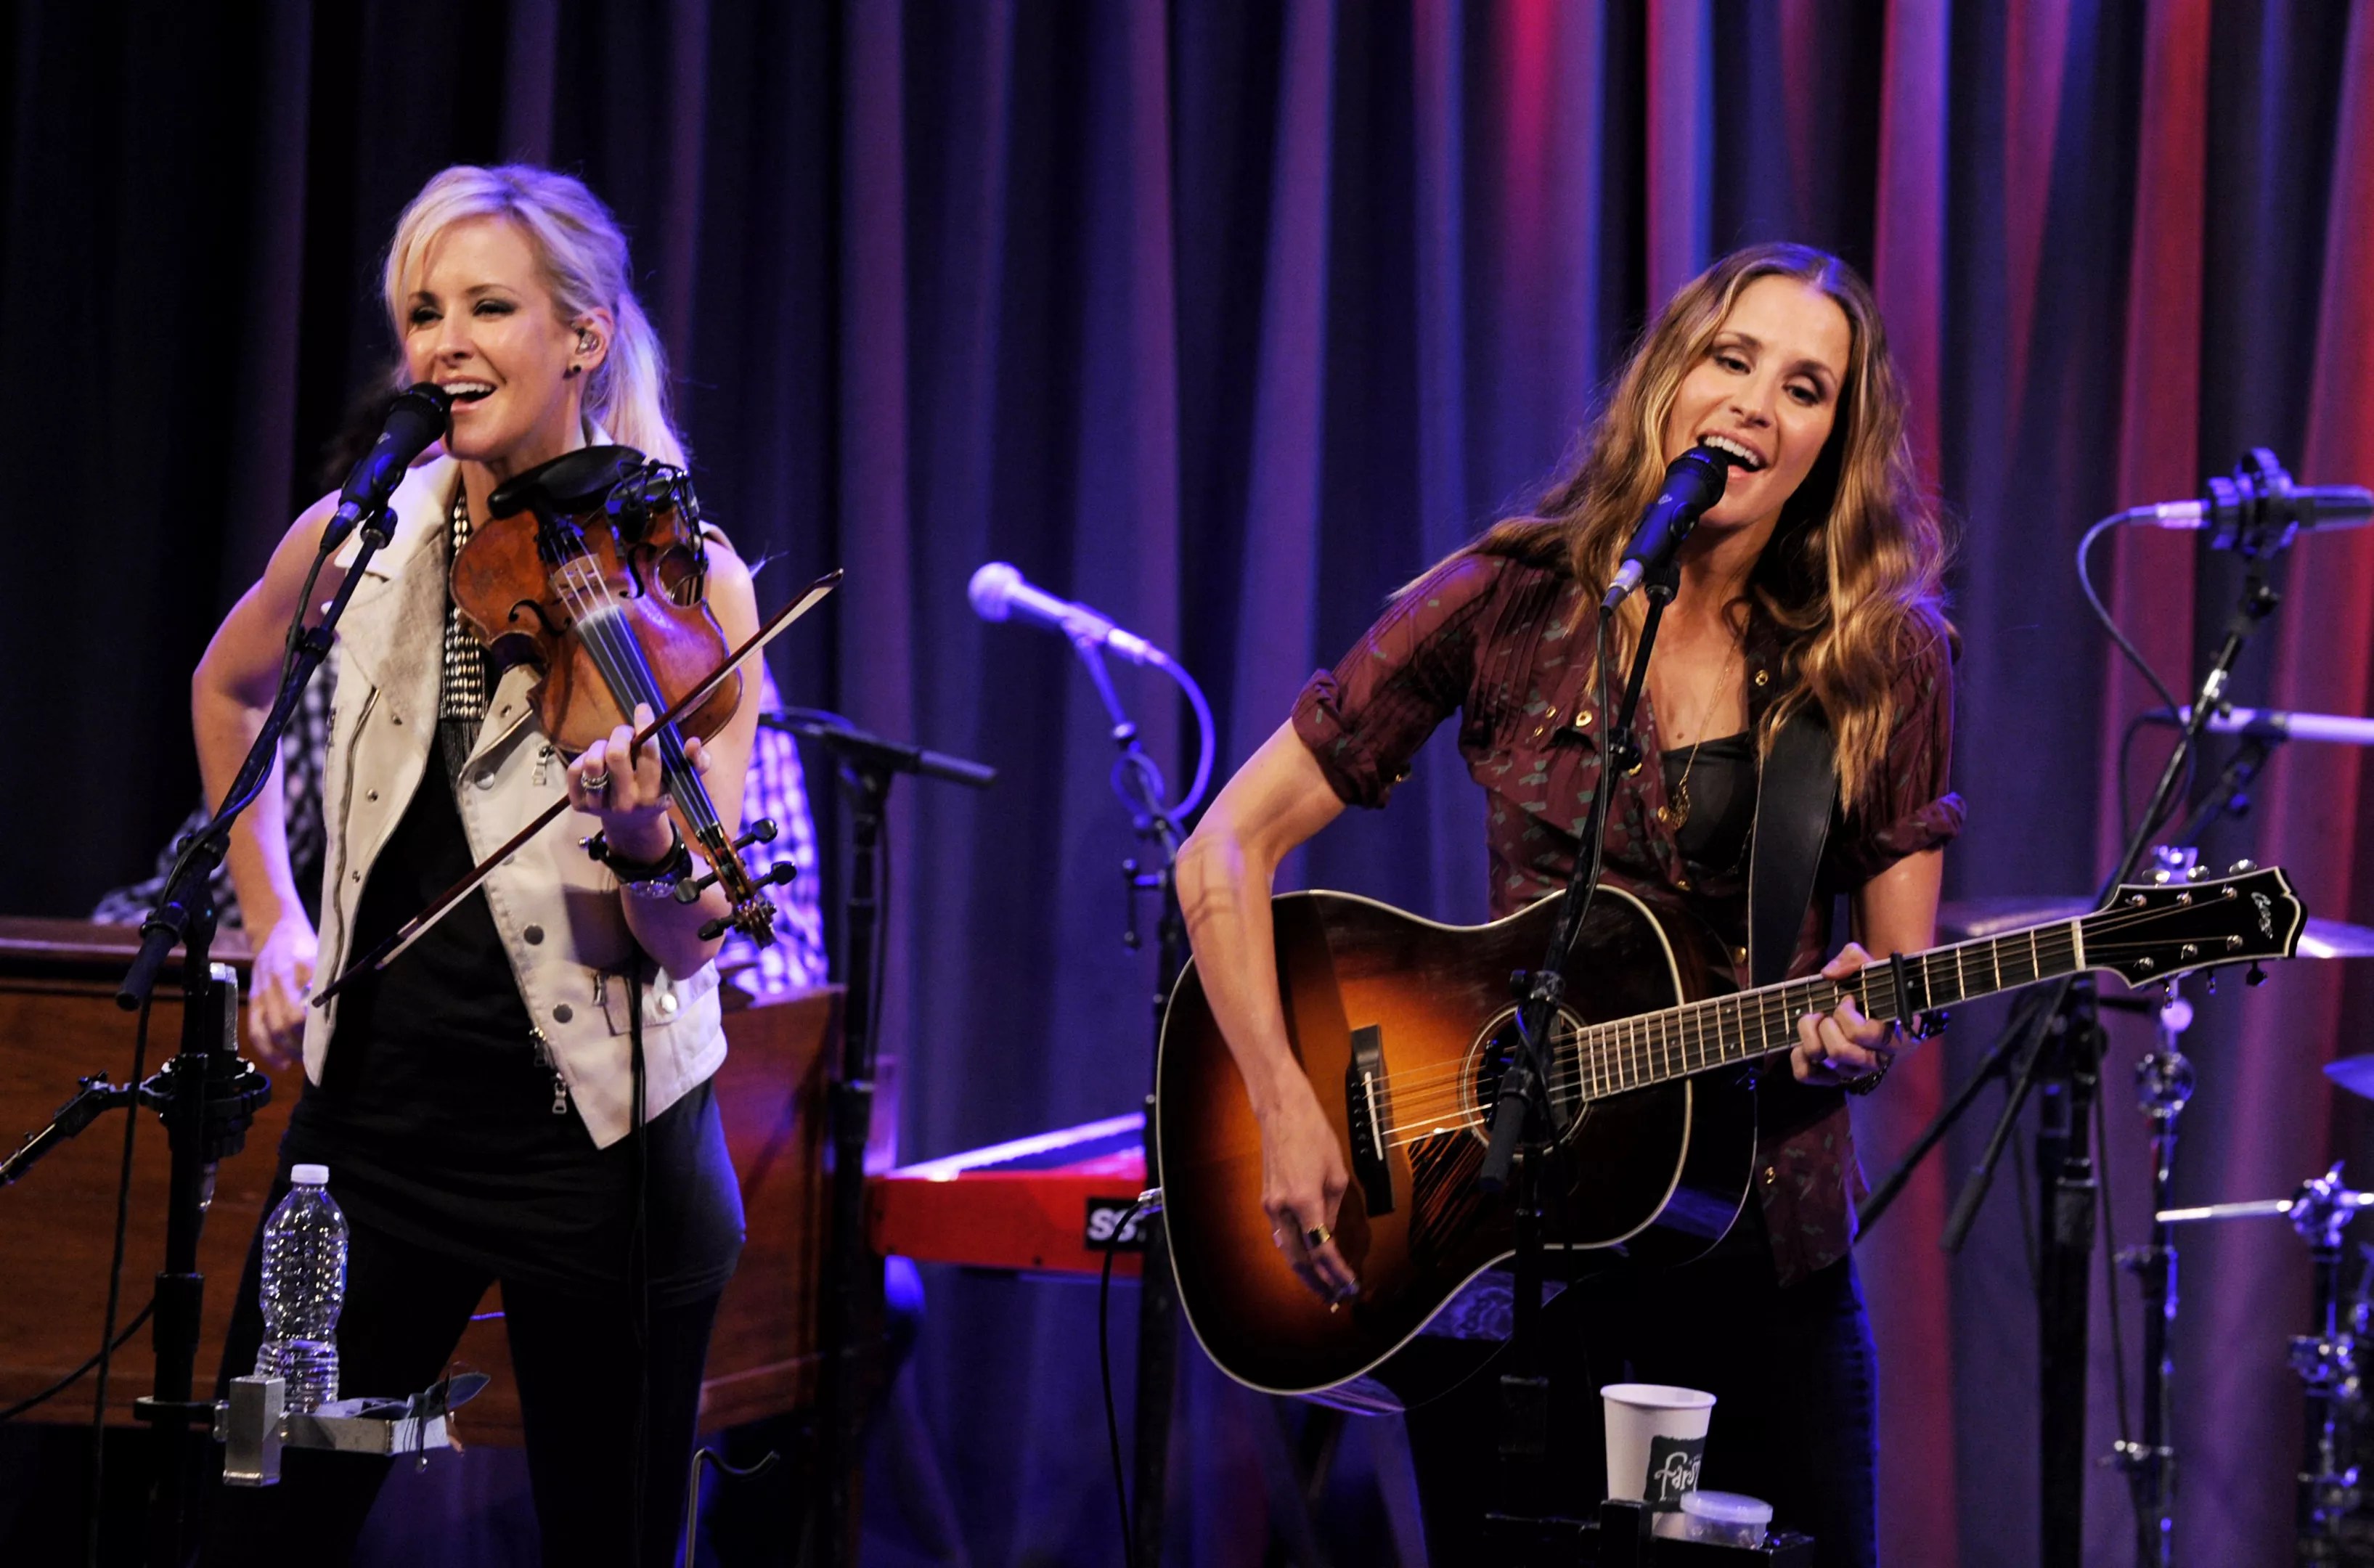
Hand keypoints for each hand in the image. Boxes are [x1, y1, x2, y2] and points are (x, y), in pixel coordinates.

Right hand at [246, 913, 316, 1067]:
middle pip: (285, 1022)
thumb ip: (329, 978)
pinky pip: (255, 1031)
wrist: (275, 931)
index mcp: (294, 969)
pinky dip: (267, 1050)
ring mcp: (261, 993)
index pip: (303, 1005)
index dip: (315, 1026)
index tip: (331, 1038)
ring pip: (270, 1030)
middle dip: (303, 1043)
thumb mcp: (321, 954)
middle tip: (322, 1055)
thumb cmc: (305, 945)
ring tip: (306, 1061)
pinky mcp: (253, 1001)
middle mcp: (274, 983)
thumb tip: (344, 1003)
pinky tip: (282, 1062)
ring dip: (288, 1050)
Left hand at [567, 703, 712, 862]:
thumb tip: (693, 742)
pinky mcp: (580, 805)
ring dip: (600, 745)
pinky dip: (583, 758)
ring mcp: (600, 806)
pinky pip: (574, 771)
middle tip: (625, 732)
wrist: (632, 825)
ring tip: (608, 746)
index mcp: (652, 796)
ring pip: (592, 762)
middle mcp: (626, 803)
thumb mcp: (681, 781)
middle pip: (616, 755)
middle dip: (620, 733)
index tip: (643, 710)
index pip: (649, 754)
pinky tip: (595, 760)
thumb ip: (696, 762)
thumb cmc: (659, 792)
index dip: (646, 726)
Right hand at [1256, 1075, 1358, 1303]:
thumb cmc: (1315, 1136)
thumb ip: (1333, 1210)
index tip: (1350, 1285)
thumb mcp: (1336, 1174)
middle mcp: (1282, 1209)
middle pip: (1300, 1259)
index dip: (1336, 1272)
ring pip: (1287, 1251)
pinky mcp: (1267, 1200)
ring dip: (1305, 1272)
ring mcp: (1270, 1206)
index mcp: (1304, 1202)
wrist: (1282, 1113)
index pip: (1322, 1249)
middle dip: (1318, 1282)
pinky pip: (1281, 1236)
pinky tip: (1306, 1261)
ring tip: (1322, 1287)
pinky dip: (1295, 1253)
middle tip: (1336, 1298)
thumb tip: (1329, 1234)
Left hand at [1791, 942, 1901, 1087]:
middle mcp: (1873, 1059)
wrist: (1876, 1014)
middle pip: (1839, 1052)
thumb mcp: (1870, 969)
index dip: (1846, 1015)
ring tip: (1815, 1020)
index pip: (1863, 1035)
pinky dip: (1798, 1057)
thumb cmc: (1873, 992)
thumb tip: (1829, 973)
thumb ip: (1854, 959)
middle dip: (1825, 1026)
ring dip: (1808, 1035)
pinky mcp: (1831, 1077)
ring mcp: (1852, 1071)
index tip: (1847, 1000)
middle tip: (1827, 1013)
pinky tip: (1803, 1042)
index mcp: (1891, 1036)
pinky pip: (1806, 1075)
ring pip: (1821, 1060)